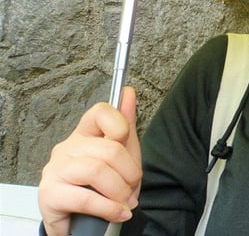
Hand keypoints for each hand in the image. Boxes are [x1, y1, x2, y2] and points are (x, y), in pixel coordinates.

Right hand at [38, 87, 141, 235]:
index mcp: (85, 134)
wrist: (82, 223)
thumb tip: (128, 92)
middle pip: (109, 148)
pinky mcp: (49, 194)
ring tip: (125, 202)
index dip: (121, 125)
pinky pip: (86, 198)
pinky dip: (109, 208)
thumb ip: (125, 126)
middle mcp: (67, 147)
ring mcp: (55, 169)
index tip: (126, 142)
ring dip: (120, 191)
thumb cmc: (103, 188)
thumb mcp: (122, 157)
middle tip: (132, 187)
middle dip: (130, 172)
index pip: (100, 112)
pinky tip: (118, 212)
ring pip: (97, 171)